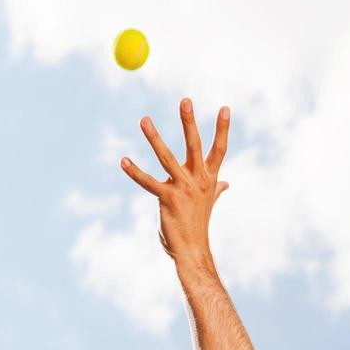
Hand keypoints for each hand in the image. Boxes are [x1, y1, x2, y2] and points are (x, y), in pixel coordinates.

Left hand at [121, 99, 229, 264]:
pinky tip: (123, 161)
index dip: (222, 129)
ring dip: (153, 137)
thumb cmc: (198, 227)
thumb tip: (226, 184)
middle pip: (194, 145)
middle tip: (185, 100)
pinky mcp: (167, 198)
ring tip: (144, 119)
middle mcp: (199, 181)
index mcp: (209, 179)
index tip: (225, 107)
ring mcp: (183, 188)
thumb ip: (216, 191)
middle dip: (189, 122)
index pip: (219, 149)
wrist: (192, 250)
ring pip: (167, 157)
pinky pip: (148, 181)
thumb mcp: (208, 205)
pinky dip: (134, 171)